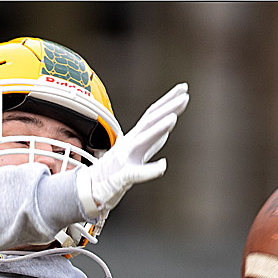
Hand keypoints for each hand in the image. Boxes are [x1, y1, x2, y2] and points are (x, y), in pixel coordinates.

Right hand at [75, 83, 189, 218]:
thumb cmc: (116, 171)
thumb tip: (166, 131)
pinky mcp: (122, 177)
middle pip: (150, 122)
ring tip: (173, 118)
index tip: (183, 89)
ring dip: (158, 130)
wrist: (92, 188)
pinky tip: (162, 167)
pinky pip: (136, 173)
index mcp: (136, 137)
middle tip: (185, 96)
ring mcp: (126, 159)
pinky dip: (150, 170)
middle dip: (168, 108)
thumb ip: (152, 141)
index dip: (167, 101)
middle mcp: (131, 144)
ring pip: (143, 141)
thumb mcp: (137, 153)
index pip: (152, 114)